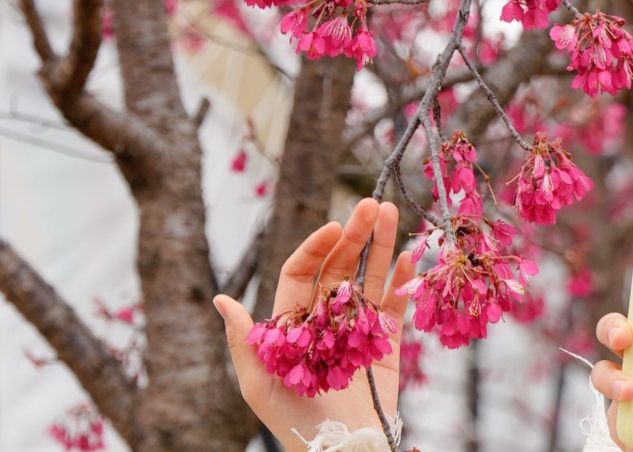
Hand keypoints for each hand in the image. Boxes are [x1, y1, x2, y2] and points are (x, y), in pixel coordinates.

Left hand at [215, 199, 413, 447]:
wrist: (338, 449)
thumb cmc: (291, 420)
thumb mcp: (258, 382)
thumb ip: (245, 339)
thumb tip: (221, 299)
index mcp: (293, 322)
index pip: (303, 271)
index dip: (317, 246)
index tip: (334, 225)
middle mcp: (325, 319)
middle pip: (340, 267)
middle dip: (356, 234)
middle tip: (371, 204)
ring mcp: (358, 329)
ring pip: (370, 278)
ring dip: (382, 245)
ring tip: (393, 211)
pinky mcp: (387, 345)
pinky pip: (396, 307)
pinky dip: (404, 281)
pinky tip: (411, 255)